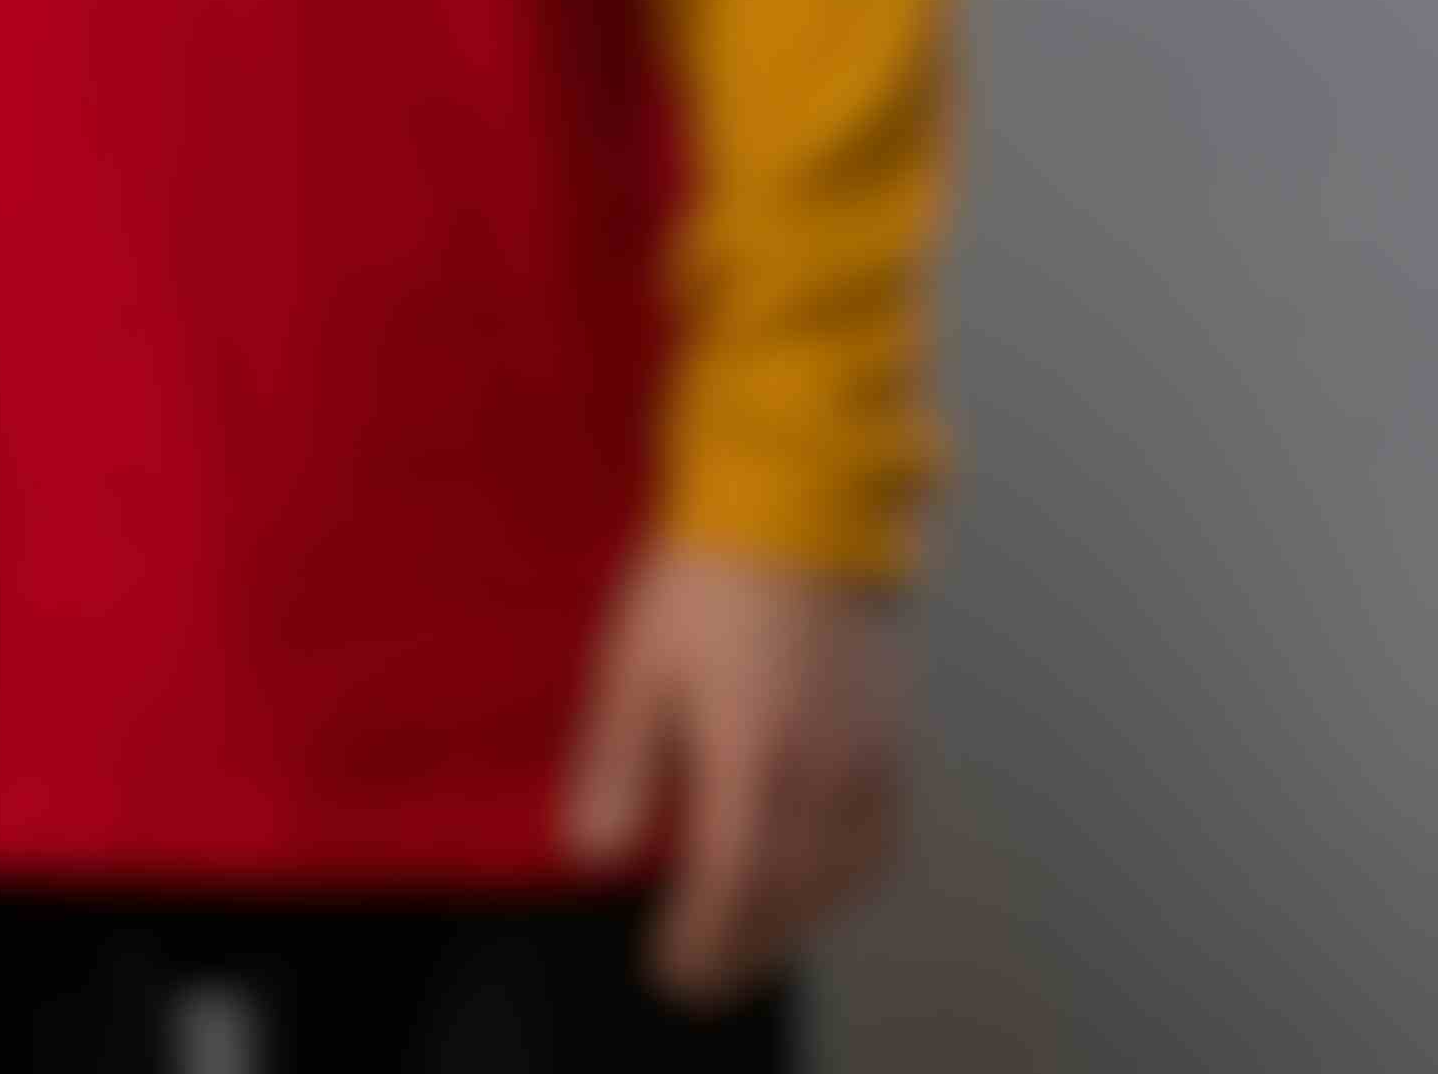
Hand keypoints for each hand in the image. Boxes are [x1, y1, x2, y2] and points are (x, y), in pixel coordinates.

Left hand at [560, 541, 911, 1006]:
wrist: (798, 510)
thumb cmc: (703, 584)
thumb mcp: (634, 668)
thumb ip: (617, 767)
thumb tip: (594, 856)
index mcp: (758, 758)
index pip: (734, 883)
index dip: (703, 940)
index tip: (669, 973)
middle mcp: (827, 774)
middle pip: (791, 896)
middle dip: (743, 947)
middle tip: (697, 979)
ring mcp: (871, 760)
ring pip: (841, 878)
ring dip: (792, 922)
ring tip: (745, 943)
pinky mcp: (894, 741)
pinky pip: (878, 841)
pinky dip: (841, 881)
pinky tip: (812, 883)